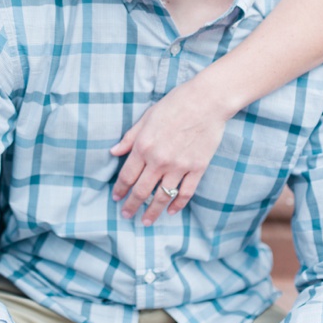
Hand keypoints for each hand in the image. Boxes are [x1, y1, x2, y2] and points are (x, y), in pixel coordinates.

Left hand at [111, 76, 230, 223]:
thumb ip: (130, 137)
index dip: (120, 189)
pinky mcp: (197, 168)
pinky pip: (185, 192)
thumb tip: (114, 152)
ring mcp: (179, 166)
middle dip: (131, 205)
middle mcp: (159, 160)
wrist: (208, 100)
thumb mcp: (147, 116)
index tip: (116, 198)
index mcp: (144, 146)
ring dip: (152, 211)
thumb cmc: (176, 103)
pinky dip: (177, 204)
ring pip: (162, 196)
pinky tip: (171, 211)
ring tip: (146, 221)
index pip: (127, 176)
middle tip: (126, 215)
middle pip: (141, 191)